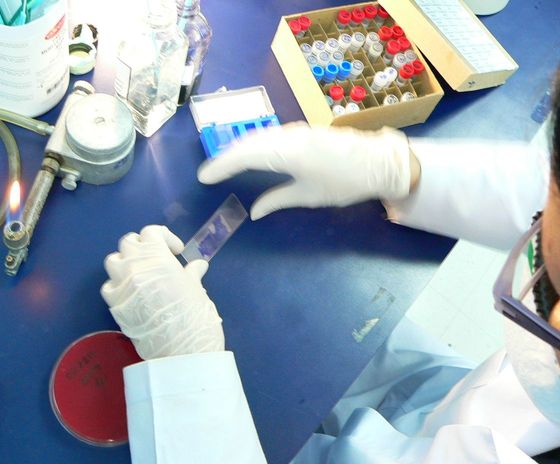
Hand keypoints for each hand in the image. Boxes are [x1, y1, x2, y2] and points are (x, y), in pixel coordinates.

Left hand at [101, 225, 223, 359]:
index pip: (151, 232)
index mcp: (157, 257)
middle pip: (129, 243)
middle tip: (158, 258)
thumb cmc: (194, 316)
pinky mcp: (114, 305)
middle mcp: (134, 266)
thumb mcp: (197, 290)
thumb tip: (197, 265)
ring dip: (126, 261)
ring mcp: (120, 285)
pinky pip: (109, 286)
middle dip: (143, 246)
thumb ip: (192, 273)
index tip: (176, 251)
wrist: (180, 352)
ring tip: (141, 272)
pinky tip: (132, 292)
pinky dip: (118, 284)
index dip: (165, 237)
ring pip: (113, 260)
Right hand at [197, 123, 414, 219]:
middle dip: (226, 157)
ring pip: (258, 137)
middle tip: (210, 172)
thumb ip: (277, 201)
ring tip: (226, 164)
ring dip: (239, 149)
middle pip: (247, 143)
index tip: (204, 177)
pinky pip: (270, 135)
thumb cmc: (344, 183)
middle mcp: (287, 136)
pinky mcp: (304, 131)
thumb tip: (254, 211)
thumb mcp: (309, 196)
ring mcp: (296, 131)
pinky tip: (252, 154)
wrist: (380, 162)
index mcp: (286, 153)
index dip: (221, 166)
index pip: (243, 156)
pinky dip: (255, 145)